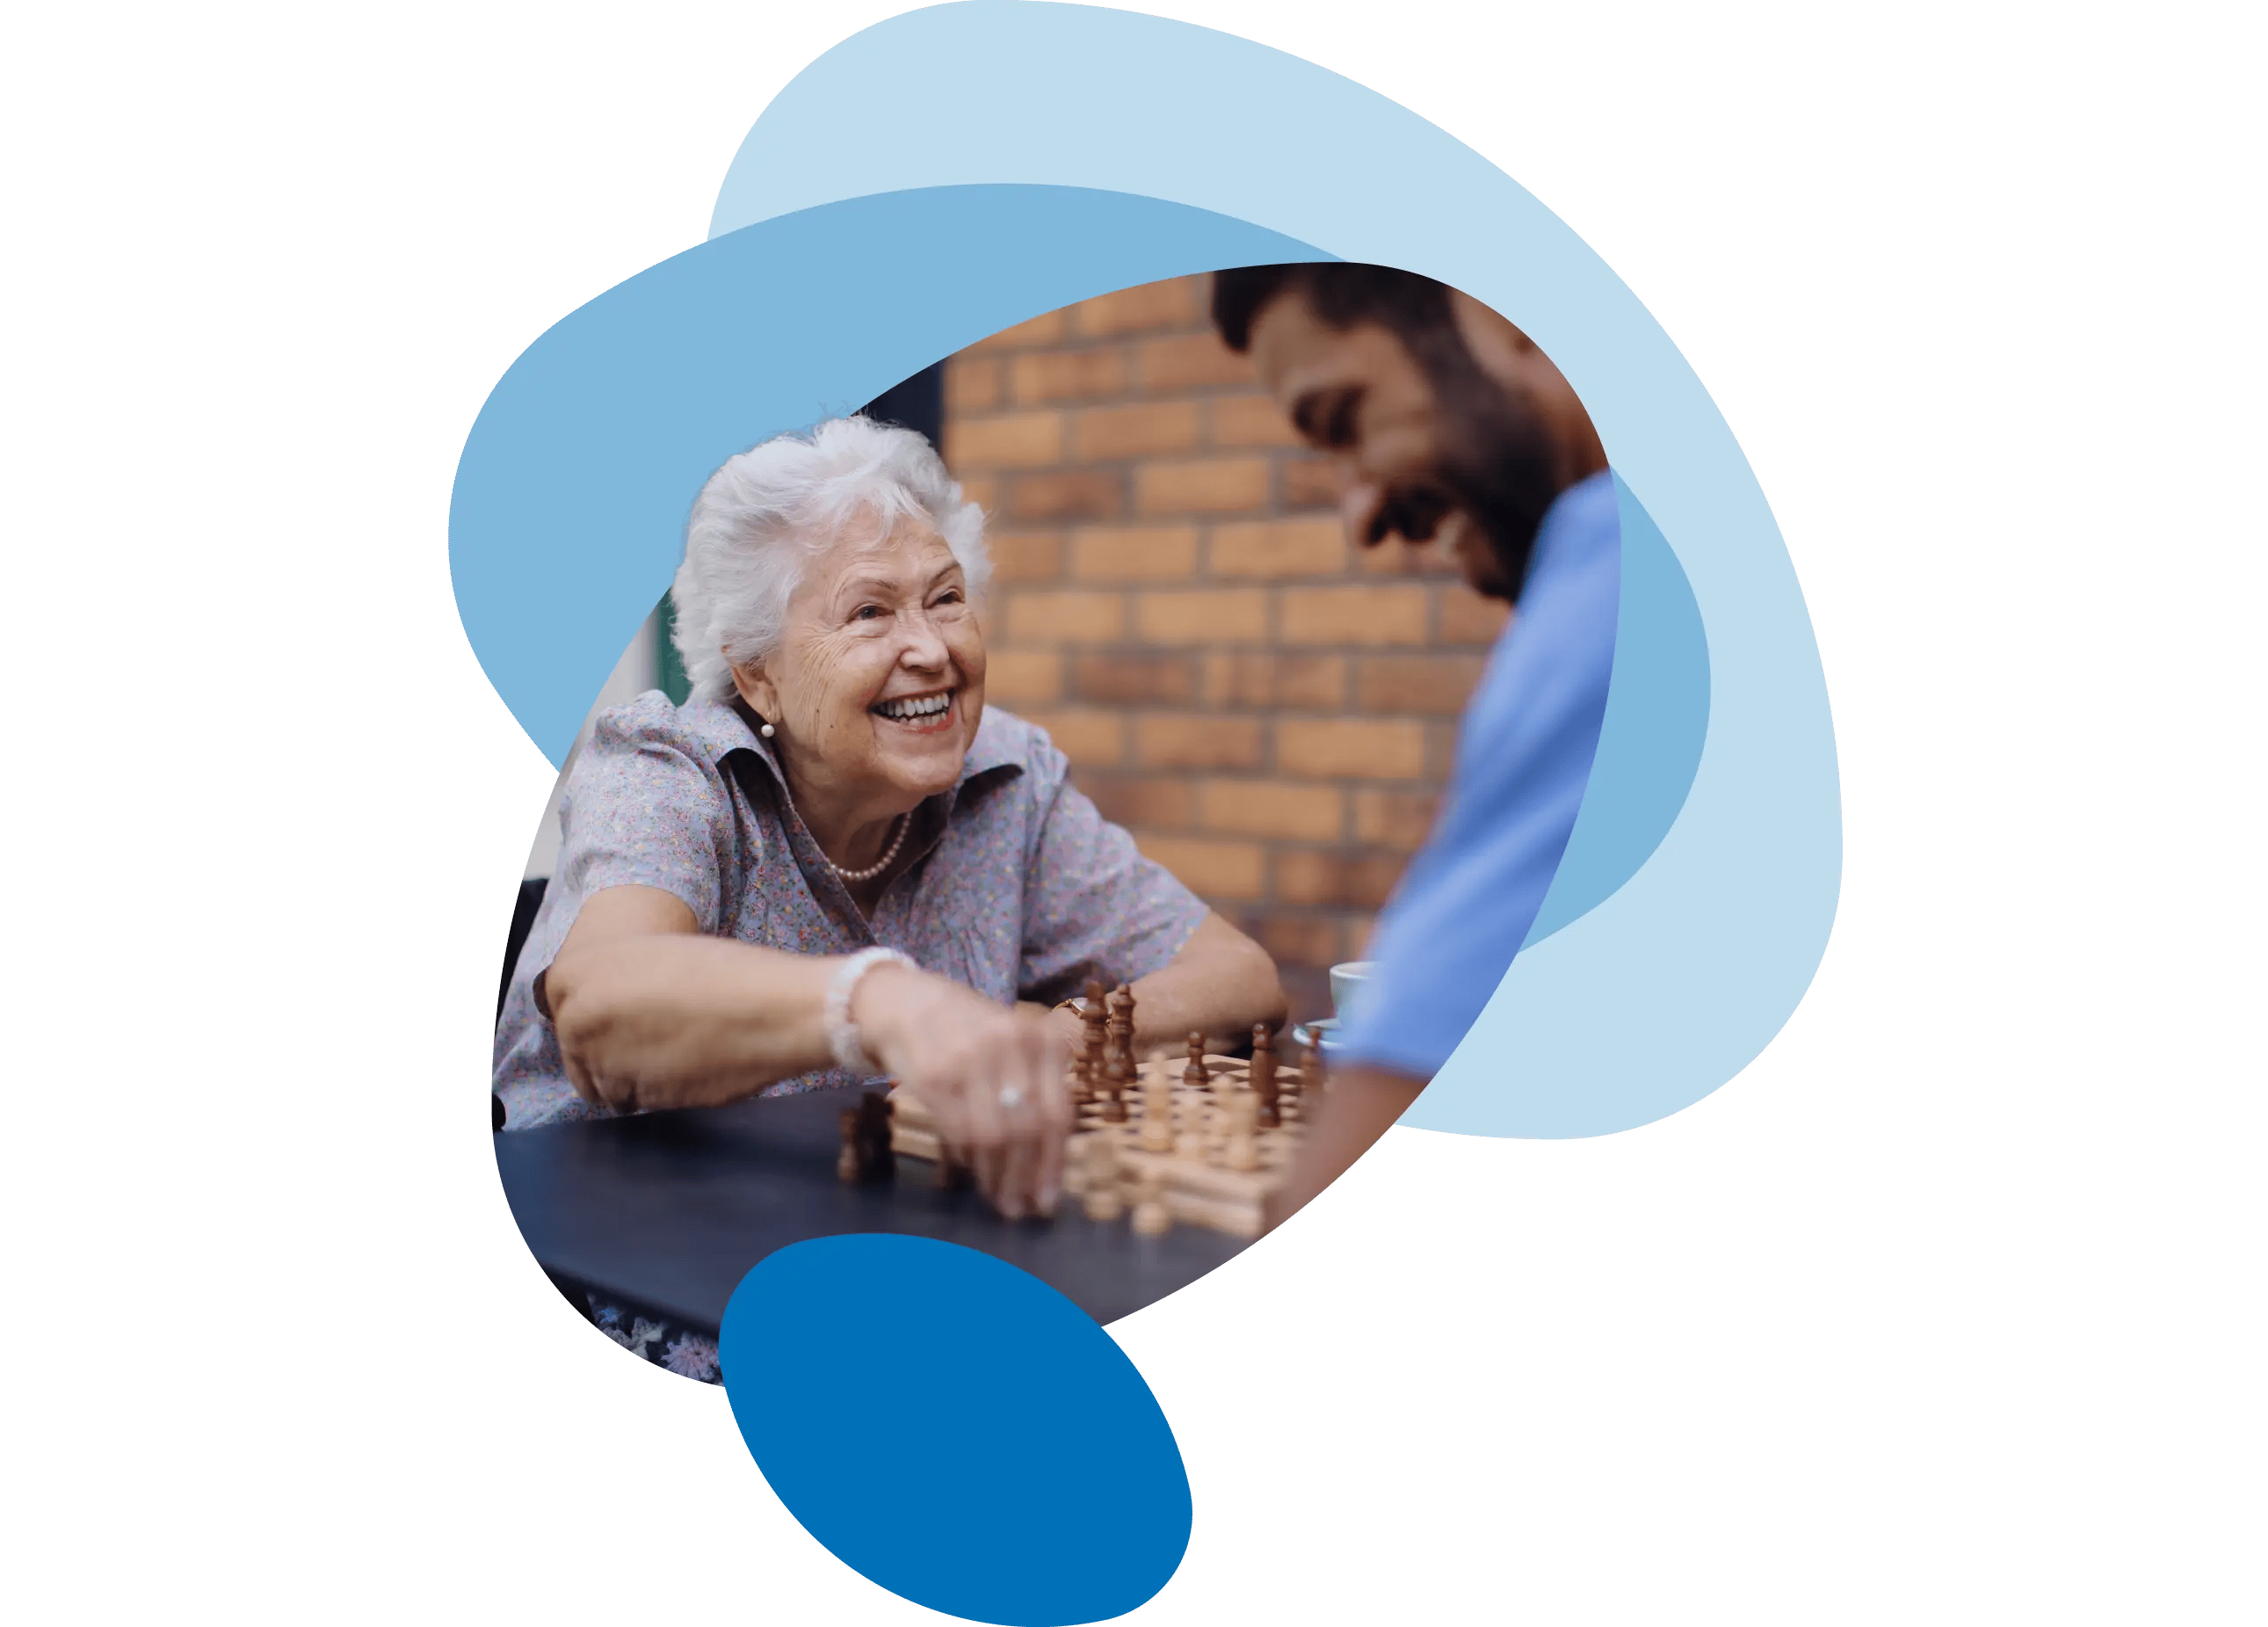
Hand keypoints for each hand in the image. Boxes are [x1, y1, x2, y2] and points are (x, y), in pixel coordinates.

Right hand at [854, 967, 1071, 1219]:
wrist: (905, 1002)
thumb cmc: (967, 1031)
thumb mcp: (1012, 1045)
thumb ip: (1034, 1089)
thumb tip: (1047, 1162)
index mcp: (1041, 1040)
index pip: (1058, 1114)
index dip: (1054, 1164)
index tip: (1048, 1199)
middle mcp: (1012, 1045)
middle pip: (1030, 1130)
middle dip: (1026, 1179)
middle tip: (1019, 1209)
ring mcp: (972, 1059)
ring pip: (995, 1137)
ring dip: (996, 1177)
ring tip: (997, 1198)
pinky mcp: (934, 1075)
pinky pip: (959, 1132)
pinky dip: (967, 1158)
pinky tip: (970, 1170)